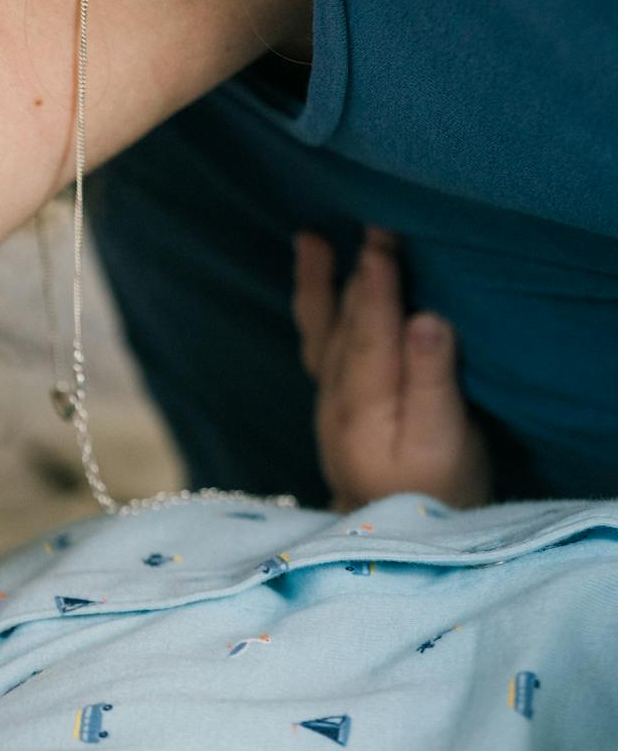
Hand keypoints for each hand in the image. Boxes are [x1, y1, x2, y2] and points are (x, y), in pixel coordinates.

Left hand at [293, 227, 491, 511]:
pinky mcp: (335, 403)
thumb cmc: (431, 489)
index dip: (377, 287)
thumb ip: (431, 380)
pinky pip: (321, 343)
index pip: (369, 335)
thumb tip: (426, 320)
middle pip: (344, 326)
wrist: (389, 533)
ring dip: (319, 283)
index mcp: (362, 407)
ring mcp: (329, 400)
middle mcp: (335, 399)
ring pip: (322, 332)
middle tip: (371, 217)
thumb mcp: (442, 440)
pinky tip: (319, 282)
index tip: (380, 241)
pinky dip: (317, 308)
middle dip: (357, 273)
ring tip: (309, 238)